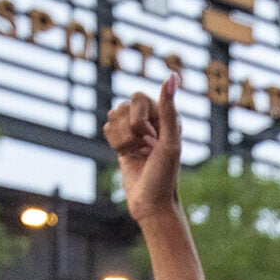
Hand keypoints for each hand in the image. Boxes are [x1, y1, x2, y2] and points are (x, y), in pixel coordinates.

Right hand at [102, 75, 184, 226]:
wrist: (150, 204)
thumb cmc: (164, 176)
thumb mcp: (170, 143)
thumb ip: (169, 109)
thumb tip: (172, 76)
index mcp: (166, 115)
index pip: (138, 98)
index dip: (139, 120)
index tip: (151, 140)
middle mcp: (152, 119)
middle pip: (123, 106)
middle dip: (129, 131)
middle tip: (145, 150)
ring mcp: (136, 129)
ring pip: (113, 117)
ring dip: (122, 140)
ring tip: (137, 154)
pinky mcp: (123, 140)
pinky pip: (108, 129)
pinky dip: (115, 144)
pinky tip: (128, 156)